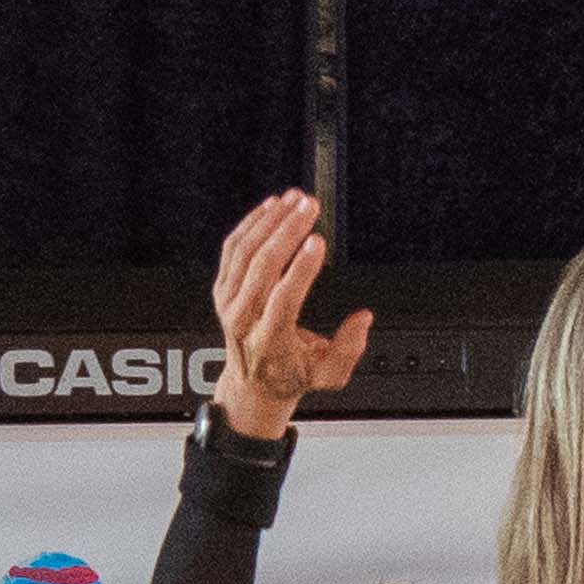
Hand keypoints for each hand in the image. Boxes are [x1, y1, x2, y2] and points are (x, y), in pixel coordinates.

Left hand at [202, 191, 377, 445]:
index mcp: (269, 340)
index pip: (283, 299)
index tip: (317, 242)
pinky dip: (252, 223)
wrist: (252, 383)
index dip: (300, 269)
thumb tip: (362, 319)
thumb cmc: (290, 373)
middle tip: (309, 208)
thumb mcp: (327, 376)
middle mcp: (243, 318)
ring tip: (295, 200)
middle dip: (287, 231)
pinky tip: (271, 206)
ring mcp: (228, 301)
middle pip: (262, 267)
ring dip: (271, 220)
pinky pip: (233, 248)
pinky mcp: (221, 287)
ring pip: (245, 251)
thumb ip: (348, 350)